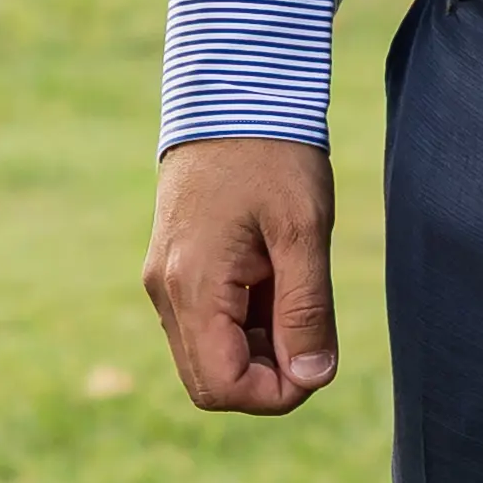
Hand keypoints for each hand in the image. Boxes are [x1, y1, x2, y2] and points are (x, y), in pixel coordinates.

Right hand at [145, 136, 340, 412]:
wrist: (231, 89)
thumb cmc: (272, 153)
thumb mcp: (305, 230)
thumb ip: (307, 310)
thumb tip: (313, 378)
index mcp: (193, 284)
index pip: (222, 387)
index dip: (276, 393)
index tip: (317, 358)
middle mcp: (166, 291)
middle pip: (210, 381)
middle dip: (267, 376)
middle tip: (311, 333)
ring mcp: (165, 280)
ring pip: (208, 355)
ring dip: (258, 349)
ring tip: (294, 292)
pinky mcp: (174, 267)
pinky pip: (206, 324)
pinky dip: (244, 325)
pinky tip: (275, 281)